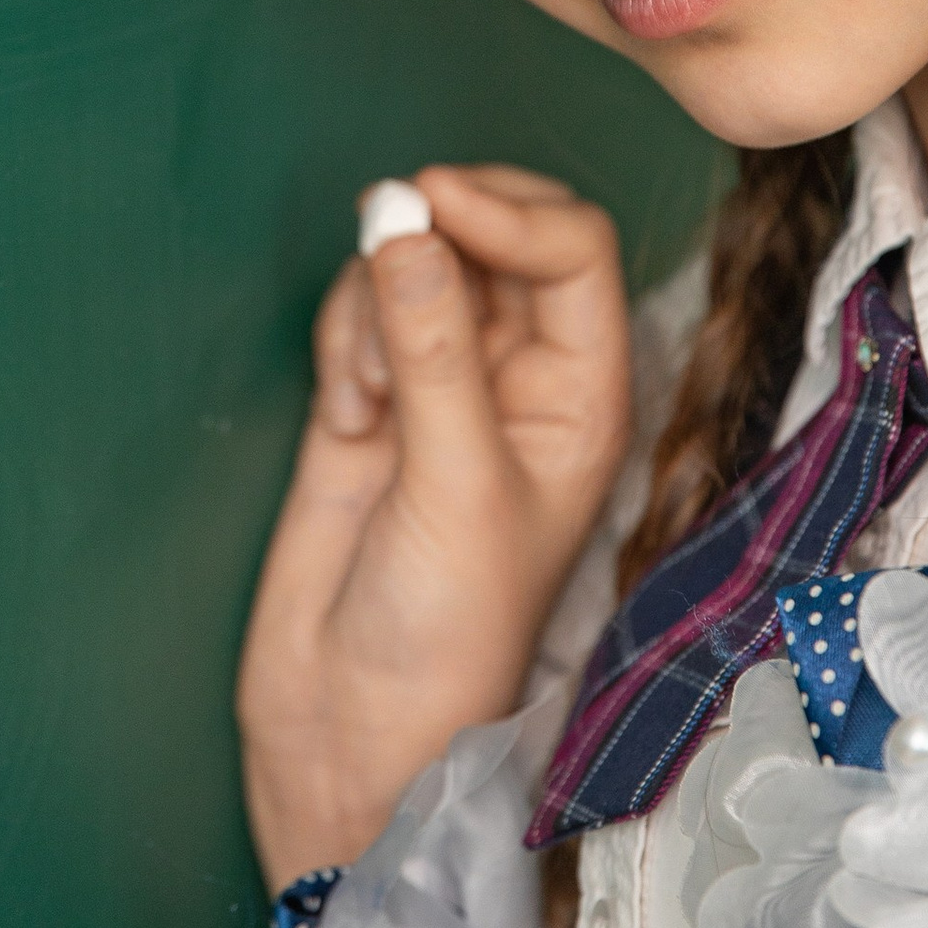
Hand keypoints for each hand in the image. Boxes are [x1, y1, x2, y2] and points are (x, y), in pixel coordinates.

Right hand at [237, 165, 632, 889]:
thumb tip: (402, 218)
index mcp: (585, 398)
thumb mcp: (455, 484)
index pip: (572, 250)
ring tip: (368, 394)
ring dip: (376, 299)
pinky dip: (342, 335)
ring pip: (415, 265)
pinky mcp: (368, 403)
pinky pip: (358, 312)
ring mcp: (441, 387)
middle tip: (384, 243)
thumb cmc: (444, 635)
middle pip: (494, 238)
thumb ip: (433, 345)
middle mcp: (521, 382)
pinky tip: (346, 411)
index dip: (508, 210)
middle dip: (436, 232)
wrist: (349, 726)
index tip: (434, 201)